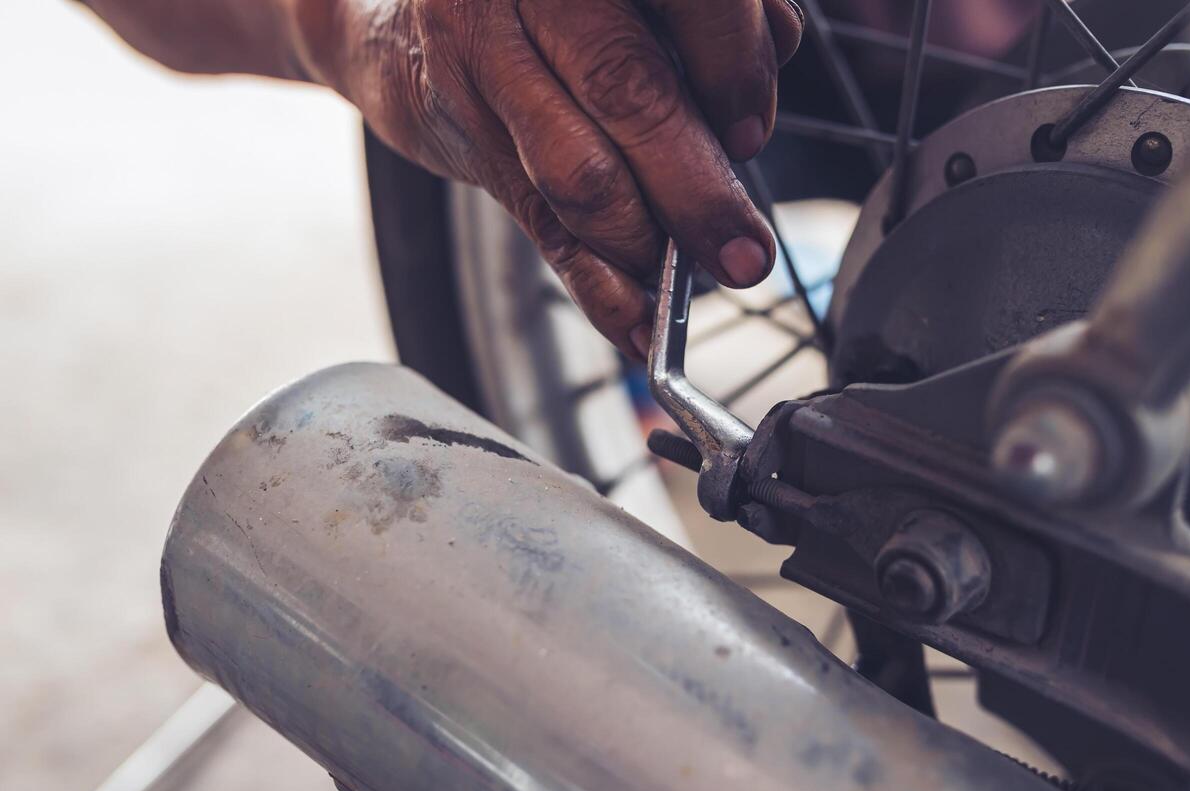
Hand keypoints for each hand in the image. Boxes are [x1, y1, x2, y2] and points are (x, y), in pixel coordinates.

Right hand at [298, 0, 804, 357]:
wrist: (395, 14)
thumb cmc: (546, 1)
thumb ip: (705, 25)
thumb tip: (759, 98)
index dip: (734, 67)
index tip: (750, 133)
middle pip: (629, 89)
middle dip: (699, 188)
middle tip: (744, 254)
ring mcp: (480, 54)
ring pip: (578, 169)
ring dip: (645, 243)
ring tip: (692, 279)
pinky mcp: (457, 129)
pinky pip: (539, 223)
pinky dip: (596, 287)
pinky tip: (636, 324)